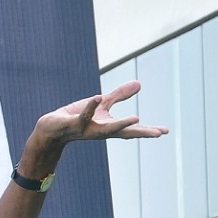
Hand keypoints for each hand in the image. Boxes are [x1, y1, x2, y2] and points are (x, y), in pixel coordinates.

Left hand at [34, 80, 167, 148]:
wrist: (52, 128)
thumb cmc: (77, 116)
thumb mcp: (102, 104)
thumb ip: (120, 95)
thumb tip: (139, 84)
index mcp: (109, 126)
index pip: (132, 130)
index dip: (148, 130)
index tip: (165, 132)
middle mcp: (101, 131)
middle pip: (124, 133)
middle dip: (142, 133)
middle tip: (158, 134)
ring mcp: (88, 128)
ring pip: (106, 129)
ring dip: (121, 124)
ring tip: (137, 118)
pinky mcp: (74, 123)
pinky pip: (84, 115)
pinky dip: (91, 107)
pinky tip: (98, 97)